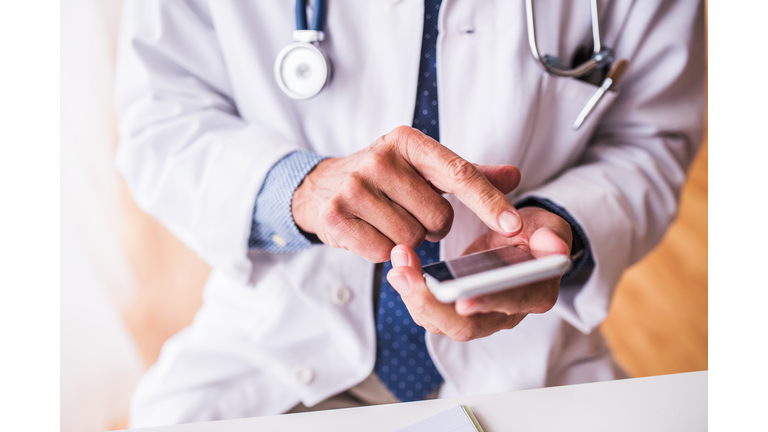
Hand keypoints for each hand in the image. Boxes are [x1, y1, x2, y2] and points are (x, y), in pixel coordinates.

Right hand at [292, 126, 522, 261]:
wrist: (322, 187)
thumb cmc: (384, 180)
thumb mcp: (424, 169)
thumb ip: (468, 174)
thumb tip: (513, 176)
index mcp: (408, 141)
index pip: (459, 173)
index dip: (489, 201)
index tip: (514, 224)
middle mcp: (380, 159)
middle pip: (438, 217)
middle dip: (432, 226)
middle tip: (410, 212)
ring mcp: (354, 187)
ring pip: (411, 239)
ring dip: (408, 241)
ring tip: (389, 220)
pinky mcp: (336, 215)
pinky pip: (383, 252)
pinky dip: (383, 251)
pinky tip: (370, 232)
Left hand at [386, 206, 571, 341]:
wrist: (519, 241)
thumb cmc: (534, 233)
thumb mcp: (547, 226)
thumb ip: (551, 235)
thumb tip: (555, 247)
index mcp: (535, 294)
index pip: (512, 304)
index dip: (488, 303)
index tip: (463, 300)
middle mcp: (505, 314)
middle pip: (467, 326)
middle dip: (432, 304)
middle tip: (405, 276)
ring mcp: (479, 317)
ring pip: (442, 323)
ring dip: (415, 298)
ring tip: (397, 268)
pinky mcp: (456, 311)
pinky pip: (431, 313)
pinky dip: (412, 293)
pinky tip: (399, 269)